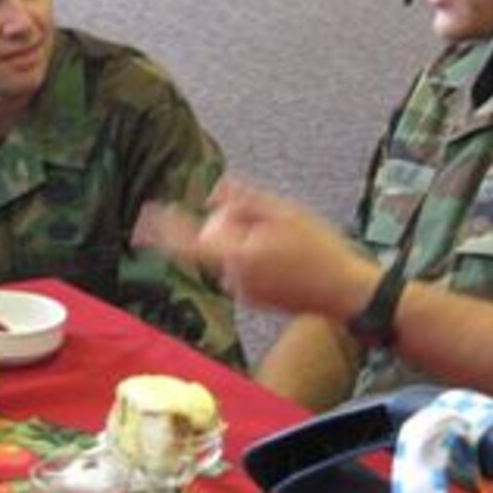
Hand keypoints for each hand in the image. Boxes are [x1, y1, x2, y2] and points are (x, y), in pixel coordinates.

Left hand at [137, 178, 376, 320]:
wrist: (346, 292)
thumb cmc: (320, 250)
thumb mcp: (284, 212)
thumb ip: (244, 200)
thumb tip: (213, 191)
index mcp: (237, 256)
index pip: (188, 243)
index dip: (164, 230)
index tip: (147, 218)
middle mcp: (234, 279)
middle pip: (215, 244)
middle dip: (230, 227)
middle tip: (267, 219)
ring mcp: (244, 293)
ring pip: (231, 257)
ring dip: (246, 243)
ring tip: (288, 240)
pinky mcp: (256, 301)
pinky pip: (245, 271)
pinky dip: (257, 258)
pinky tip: (288, 256)